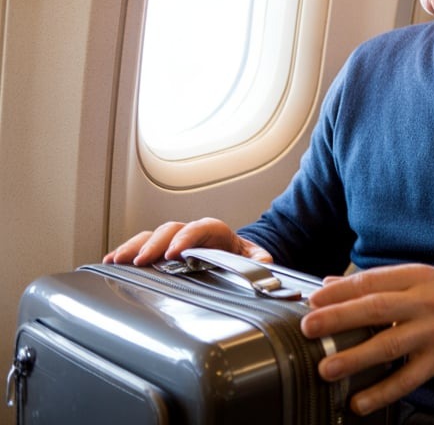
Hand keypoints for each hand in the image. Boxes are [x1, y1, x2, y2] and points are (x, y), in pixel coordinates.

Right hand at [102, 217, 271, 265]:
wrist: (235, 253)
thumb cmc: (241, 254)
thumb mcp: (254, 257)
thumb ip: (259, 260)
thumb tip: (264, 264)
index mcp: (216, 231)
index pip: (200, 228)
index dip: (186, 238)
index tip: (173, 254)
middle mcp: (192, 232)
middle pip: (170, 230)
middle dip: (153, 244)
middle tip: (140, 261)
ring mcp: (174, 240)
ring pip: (151, 236)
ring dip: (133, 247)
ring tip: (116, 261)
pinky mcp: (162, 250)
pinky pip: (141, 246)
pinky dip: (125, 253)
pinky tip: (110, 263)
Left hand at [301, 264, 433, 415]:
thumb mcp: (422, 277)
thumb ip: (379, 282)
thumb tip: (331, 286)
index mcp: (417, 277)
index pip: (373, 281)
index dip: (340, 291)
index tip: (314, 301)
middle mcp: (425, 303)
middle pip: (376, 309)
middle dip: (339, 318)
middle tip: (310, 328)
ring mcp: (433, 333)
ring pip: (389, 345)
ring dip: (355, 358)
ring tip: (328, 368)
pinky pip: (407, 379)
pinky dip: (382, 392)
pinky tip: (360, 401)